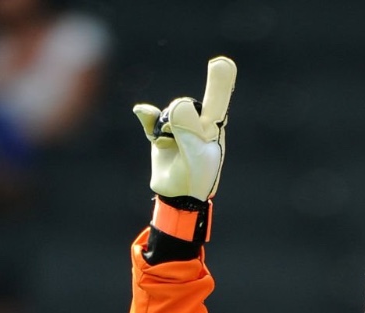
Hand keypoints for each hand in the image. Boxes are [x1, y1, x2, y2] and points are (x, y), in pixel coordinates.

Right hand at [133, 55, 236, 201]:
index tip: (223, 63)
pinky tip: (142, 112)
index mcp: (213, 128)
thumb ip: (188, 129)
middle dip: (179, 121)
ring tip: (172, 150)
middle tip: (186, 137)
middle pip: (185, 105)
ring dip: (166, 130)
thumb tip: (177, 106)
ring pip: (168, 112)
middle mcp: (198, 122)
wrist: (177, 196)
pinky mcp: (160, 132)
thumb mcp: (196, 156)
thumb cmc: (195, 178)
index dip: (220, 83)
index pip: (218, 102)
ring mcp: (178, 125)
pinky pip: (151, 117)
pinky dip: (146, 116)